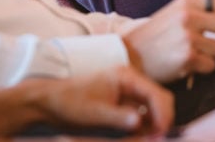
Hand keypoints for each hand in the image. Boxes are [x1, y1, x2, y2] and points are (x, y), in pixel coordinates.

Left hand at [34, 66, 173, 134]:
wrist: (51, 103)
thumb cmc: (71, 104)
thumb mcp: (95, 114)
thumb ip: (119, 118)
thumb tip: (141, 123)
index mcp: (127, 77)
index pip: (156, 94)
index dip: (163, 114)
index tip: (161, 134)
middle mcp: (131, 82)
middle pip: (159, 99)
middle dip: (163, 119)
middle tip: (158, 139)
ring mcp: (128, 92)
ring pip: (153, 107)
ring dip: (155, 124)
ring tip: (150, 139)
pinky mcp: (124, 103)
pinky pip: (143, 114)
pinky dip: (145, 126)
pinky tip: (141, 137)